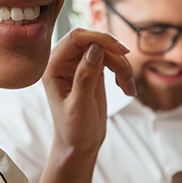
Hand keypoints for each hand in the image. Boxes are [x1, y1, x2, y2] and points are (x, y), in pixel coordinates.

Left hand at [43, 28, 135, 153]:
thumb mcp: (80, 106)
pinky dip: (122, 71)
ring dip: (122, 67)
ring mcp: (78, 64)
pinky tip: (126, 88)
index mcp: (53, 67)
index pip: (76, 38)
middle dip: (115, 56)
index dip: (100, 39)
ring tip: (128, 89)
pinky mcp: (92, 69)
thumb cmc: (74, 130)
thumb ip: (85, 76)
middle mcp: (63, 61)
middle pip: (94, 41)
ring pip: (106, 50)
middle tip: (127, 77)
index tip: (122, 52)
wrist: (79, 144)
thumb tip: (95, 48)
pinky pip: (111, 59)